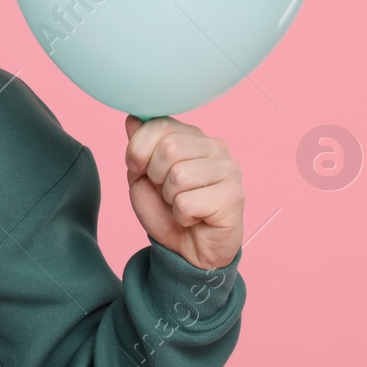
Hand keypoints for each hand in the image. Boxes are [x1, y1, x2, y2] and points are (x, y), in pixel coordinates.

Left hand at [124, 115, 242, 270]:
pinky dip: (182, 215)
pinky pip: (188, 202)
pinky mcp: (234, 196)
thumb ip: (138, 146)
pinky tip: (194, 217)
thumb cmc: (165, 210)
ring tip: (181, 204)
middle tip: (166, 192)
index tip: (140, 168)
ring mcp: (229, 170)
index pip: (159, 124)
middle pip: (169, 148)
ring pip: (179, 175)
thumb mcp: (141, 175)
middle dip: (155, 176)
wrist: (185, 248)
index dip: (138, 150)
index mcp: (192, 136)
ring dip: (170, 198)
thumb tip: (132, 118)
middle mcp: (215, 147)